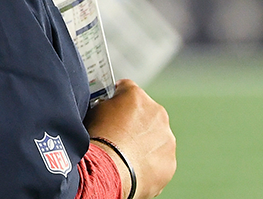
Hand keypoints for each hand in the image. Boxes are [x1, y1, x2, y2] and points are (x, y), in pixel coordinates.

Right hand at [85, 79, 175, 198]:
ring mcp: (166, 138)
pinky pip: (160, 160)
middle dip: (136, 123)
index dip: (117, 100)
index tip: (113, 111)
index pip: (127, 90)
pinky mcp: (169, 161)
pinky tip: (133, 169)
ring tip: (126, 157)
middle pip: (146, 114)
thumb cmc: (97, 142)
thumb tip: (109, 108)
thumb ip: (106, 105)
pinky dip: (150, 164)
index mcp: (136, 96)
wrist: (108, 172)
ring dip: (145, 144)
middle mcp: (157, 113)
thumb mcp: (93, 112)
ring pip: (157, 138)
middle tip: (119, 138)